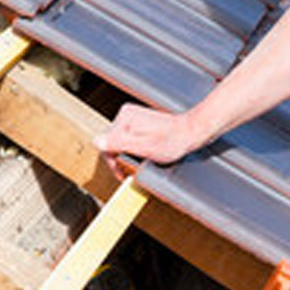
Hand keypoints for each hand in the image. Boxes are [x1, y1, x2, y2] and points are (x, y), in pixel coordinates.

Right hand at [94, 103, 208, 177]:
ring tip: (139, 164)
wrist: (191, 132)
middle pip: (112, 143)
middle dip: (120, 160)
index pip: (106, 144)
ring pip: (120, 142)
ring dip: (126, 156)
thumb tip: (98, 141)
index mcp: (125, 118)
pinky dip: (133, 150)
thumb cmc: (173, 141)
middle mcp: (126, 115)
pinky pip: (128, 139)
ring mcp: (133, 117)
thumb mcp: (144, 147)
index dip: (113, 164)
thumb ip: (120, 144)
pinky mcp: (139, 122)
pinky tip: (143, 156)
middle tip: (130, 173)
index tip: (122, 175)